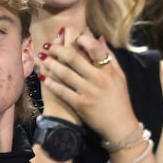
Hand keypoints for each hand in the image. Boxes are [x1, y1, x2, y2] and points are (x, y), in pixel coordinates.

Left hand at [37, 28, 140, 142]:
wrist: (120, 126)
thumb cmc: (120, 99)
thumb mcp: (120, 76)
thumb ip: (111, 57)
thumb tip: (99, 38)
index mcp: (109, 71)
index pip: (94, 49)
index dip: (81, 40)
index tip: (72, 36)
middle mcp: (99, 79)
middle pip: (74, 59)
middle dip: (58, 49)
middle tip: (48, 45)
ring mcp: (89, 92)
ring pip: (65, 73)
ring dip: (50, 63)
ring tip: (41, 57)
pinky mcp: (80, 104)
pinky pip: (62, 90)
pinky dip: (50, 82)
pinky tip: (41, 76)